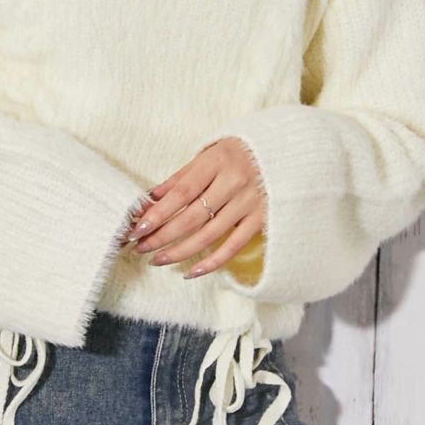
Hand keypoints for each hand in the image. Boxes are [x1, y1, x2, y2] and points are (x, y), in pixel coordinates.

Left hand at [121, 139, 264, 278]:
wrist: (286, 151)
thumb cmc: (239, 152)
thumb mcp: (208, 154)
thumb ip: (180, 177)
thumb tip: (150, 198)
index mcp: (217, 162)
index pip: (181, 193)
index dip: (158, 213)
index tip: (138, 229)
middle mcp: (234, 183)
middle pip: (192, 217)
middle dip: (163, 236)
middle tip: (140, 248)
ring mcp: (249, 203)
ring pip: (209, 235)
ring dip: (180, 252)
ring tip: (157, 260)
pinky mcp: (261, 219)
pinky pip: (233, 246)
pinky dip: (212, 262)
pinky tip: (191, 272)